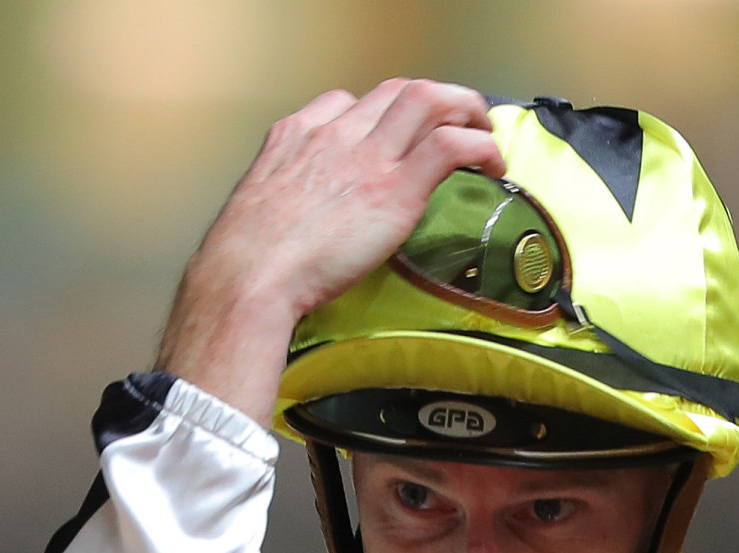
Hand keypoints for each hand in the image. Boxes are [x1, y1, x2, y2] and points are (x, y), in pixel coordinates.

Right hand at [157, 82, 502, 426]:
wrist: (248, 275)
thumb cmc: (246, 261)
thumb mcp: (259, 209)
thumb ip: (288, 200)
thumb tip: (301, 225)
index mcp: (297, 134)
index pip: (348, 103)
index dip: (382, 116)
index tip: (397, 139)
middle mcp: (334, 133)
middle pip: (396, 91)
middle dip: (435, 100)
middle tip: (458, 123)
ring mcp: (366, 156)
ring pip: (428, 100)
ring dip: (465, 109)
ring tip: (485, 133)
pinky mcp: (395, 187)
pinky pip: (449, 144)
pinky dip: (479, 145)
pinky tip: (491, 164)